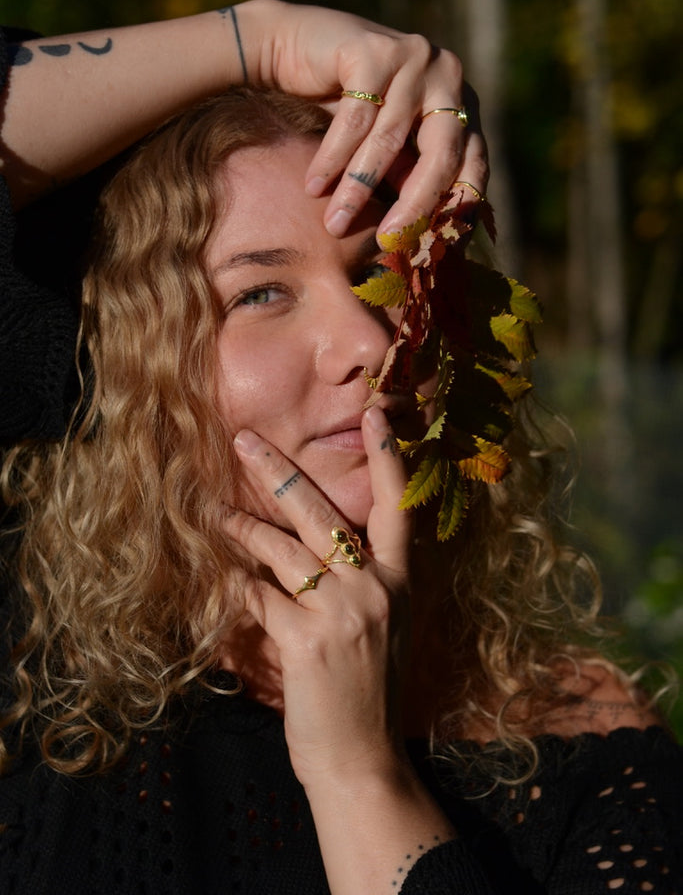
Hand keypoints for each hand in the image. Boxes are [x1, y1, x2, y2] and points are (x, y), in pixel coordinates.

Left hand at [226, 404, 412, 789]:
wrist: (364, 758)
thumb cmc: (368, 691)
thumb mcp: (384, 627)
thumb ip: (361, 581)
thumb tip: (315, 541)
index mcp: (398, 582)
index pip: (398, 507)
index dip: (389, 457)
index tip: (379, 412)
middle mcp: (376, 589)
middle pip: (321, 512)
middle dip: (278, 470)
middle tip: (243, 439)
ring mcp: (343, 613)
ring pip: (281, 550)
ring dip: (242, 530)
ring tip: (214, 513)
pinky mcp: (307, 641)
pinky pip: (259, 598)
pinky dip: (237, 590)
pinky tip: (222, 584)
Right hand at [244, 0, 487, 238]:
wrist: (296, 47)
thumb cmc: (345, 106)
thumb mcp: (387, 148)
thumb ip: (409, 179)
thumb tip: (424, 241)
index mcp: (461, 103)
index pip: (473, 164)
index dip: (456, 209)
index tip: (432, 250)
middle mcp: (448, 75)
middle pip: (443, 153)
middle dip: (415, 204)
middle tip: (387, 241)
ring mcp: (415, 56)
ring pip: (390, 140)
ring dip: (358, 188)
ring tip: (334, 223)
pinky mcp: (376, 49)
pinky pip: (355, 119)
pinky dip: (332, 157)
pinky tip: (314, 185)